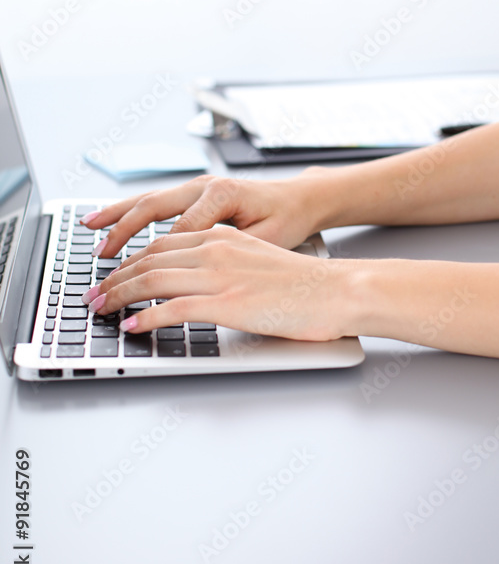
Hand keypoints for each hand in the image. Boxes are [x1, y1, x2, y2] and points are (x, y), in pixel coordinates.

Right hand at [79, 170, 330, 258]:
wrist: (301, 198)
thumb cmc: (288, 220)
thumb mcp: (267, 241)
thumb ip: (234, 253)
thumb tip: (200, 272)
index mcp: (222, 195)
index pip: (178, 231)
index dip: (155, 261)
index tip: (135, 284)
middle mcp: (205, 185)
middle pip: (153, 208)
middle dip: (123, 232)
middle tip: (101, 258)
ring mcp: (198, 185)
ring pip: (149, 199)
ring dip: (118, 216)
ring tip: (90, 231)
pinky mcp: (195, 191)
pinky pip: (156, 200)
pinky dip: (130, 211)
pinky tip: (108, 220)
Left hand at [84, 225, 356, 340]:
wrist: (339, 290)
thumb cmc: (307, 283)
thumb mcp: (259, 260)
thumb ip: (228, 263)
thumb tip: (201, 282)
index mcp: (223, 237)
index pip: (162, 244)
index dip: (131, 260)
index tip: (113, 274)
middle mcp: (216, 249)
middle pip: (149, 258)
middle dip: (115, 278)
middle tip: (94, 294)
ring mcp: (220, 276)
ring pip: (152, 280)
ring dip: (119, 296)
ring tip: (101, 310)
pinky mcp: (227, 303)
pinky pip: (173, 309)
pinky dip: (147, 318)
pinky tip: (132, 326)